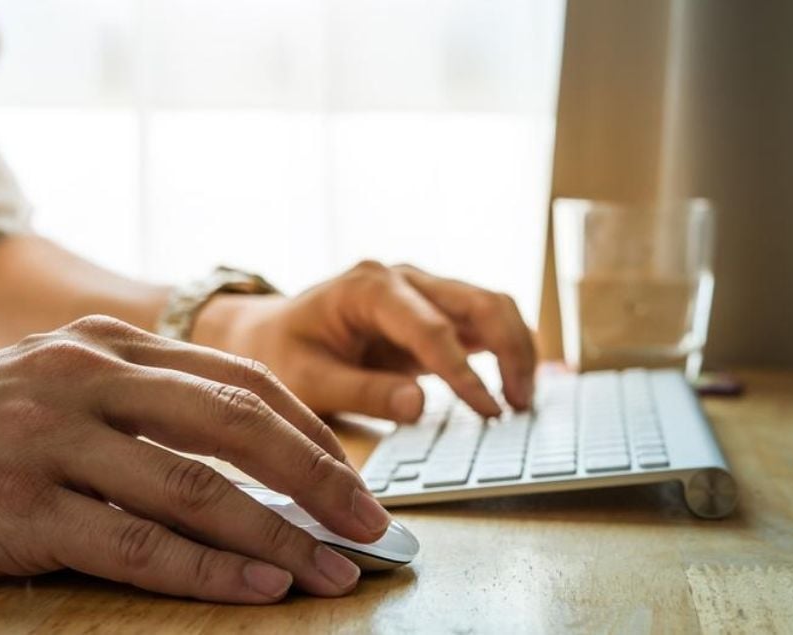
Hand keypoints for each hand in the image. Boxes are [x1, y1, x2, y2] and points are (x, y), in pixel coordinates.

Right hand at [0, 316, 388, 602]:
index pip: (240, 381)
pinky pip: (138, 544)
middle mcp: (88, 375)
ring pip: (199, 487)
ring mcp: (53, 438)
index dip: (311, 433)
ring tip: (336, 569)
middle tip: (375, 525)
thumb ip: (142, 405)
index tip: (355, 479)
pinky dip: (211, 569)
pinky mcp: (20, 508)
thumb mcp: (56, 386)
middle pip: (238, 424)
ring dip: (281, 535)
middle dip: (321, 479)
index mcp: (108, 343)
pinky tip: (260, 586)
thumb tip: (251, 464)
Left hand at [197, 262, 536, 422]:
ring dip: (517, 348)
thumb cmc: (282, 354)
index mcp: (369, 288)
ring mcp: (423, 291)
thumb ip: (363, 393)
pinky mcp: (434, 312)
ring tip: (524, 400)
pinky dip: (506, 349)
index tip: (489, 411)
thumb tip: (419, 406)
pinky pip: (483, 323)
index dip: (464, 372)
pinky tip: (515, 386)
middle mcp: (404, 280)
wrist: (269, 333)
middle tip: (520, 405)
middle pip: (480, 301)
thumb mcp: (308, 380)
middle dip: (510, 351)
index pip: (432, 328)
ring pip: (492, 306)